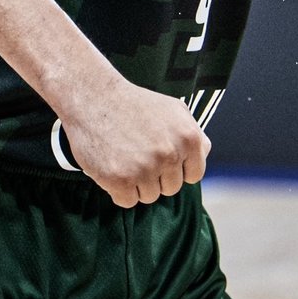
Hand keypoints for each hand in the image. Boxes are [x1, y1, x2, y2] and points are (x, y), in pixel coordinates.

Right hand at [59, 79, 210, 207]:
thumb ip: (194, 133)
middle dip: (155, 176)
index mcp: (189, 137)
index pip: (193, 175)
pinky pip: (127, 201)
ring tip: (124, 156)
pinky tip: (112, 165)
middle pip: (171, 188)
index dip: (176, 168)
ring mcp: (145, 168)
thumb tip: (203, 154)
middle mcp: (170, 154)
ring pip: (149, 196)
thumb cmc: (134, 104)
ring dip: (136, 183)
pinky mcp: (120, 179)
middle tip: (137, 152)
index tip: (161, 156)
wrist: (94, 97)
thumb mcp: (174, 109)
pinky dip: (118, 189)